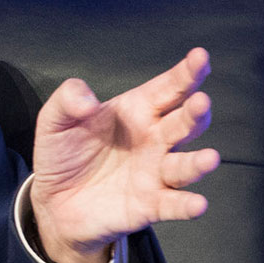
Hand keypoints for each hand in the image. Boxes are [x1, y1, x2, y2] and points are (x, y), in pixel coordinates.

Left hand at [28, 48, 219, 262]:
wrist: (53, 200)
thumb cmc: (64, 153)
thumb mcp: (55, 120)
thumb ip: (67, 100)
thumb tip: (86, 100)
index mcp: (138, 111)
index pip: (169, 88)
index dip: (187, 72)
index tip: (200, 57)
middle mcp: (155, 139)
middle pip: (184, 123)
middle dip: (196, 112)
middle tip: (200, 102)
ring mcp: (156, 173)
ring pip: (185, 166)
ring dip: (198, 163)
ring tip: (210, 158)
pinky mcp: (149, 204)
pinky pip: (173, 204)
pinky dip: (186, 205)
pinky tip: (197, 204)